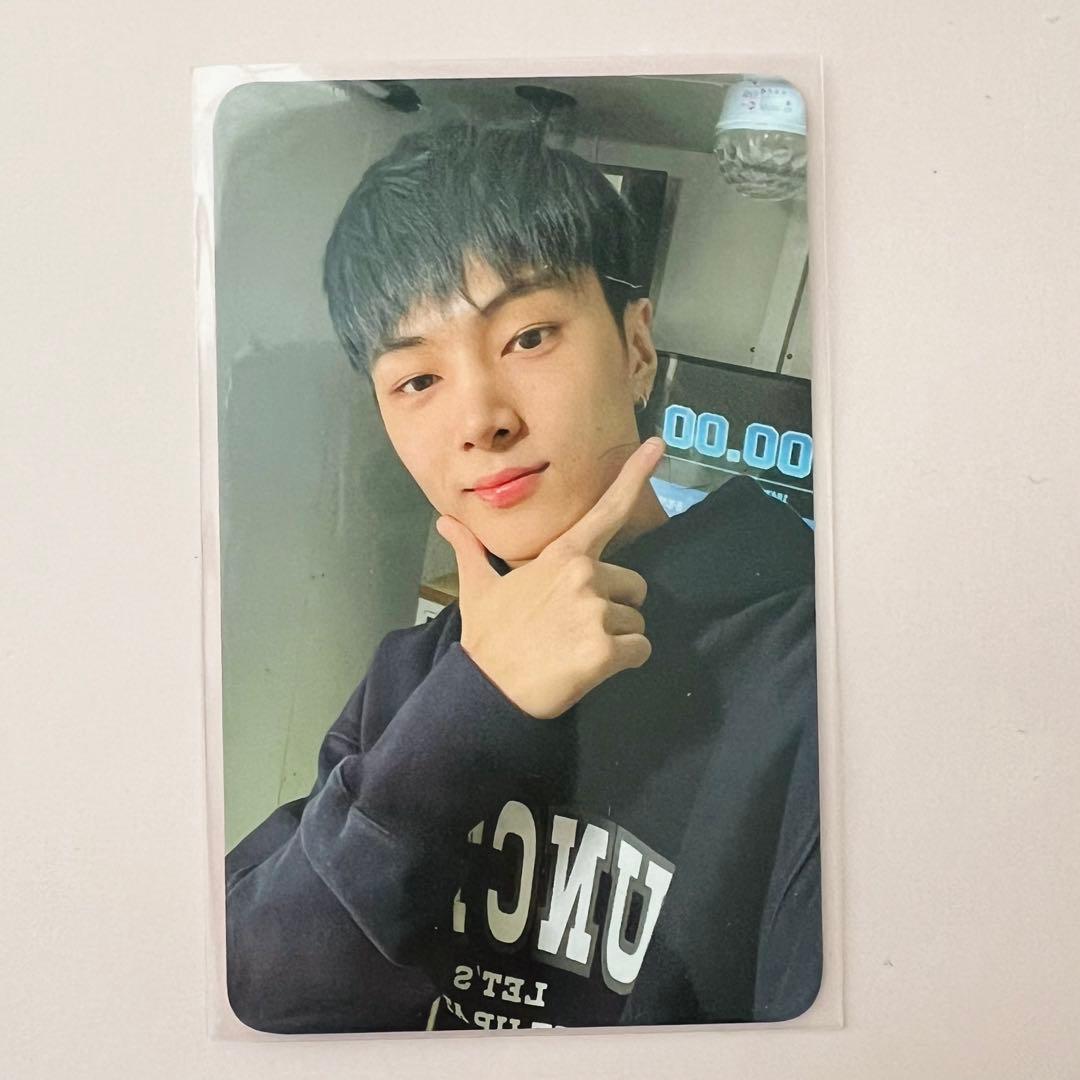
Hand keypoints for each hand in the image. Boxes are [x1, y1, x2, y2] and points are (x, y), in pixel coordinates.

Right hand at [435, 438, 664, 718]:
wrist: (487, 690)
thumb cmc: (487, 638)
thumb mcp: (478, 588)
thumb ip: (470, 550)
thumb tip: (444, 521)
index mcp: (561, 557)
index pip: (606, 510)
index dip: (635, 475)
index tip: (658, 445)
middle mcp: (585, 575)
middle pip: (633, 586)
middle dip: (614, 607)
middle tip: (577, 629)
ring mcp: (596, 612)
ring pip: (637, 623)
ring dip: (618, 639)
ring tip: (577, 650)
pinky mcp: (606, 649)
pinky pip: (641, 651)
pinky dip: (625, 662)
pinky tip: (592, 669)